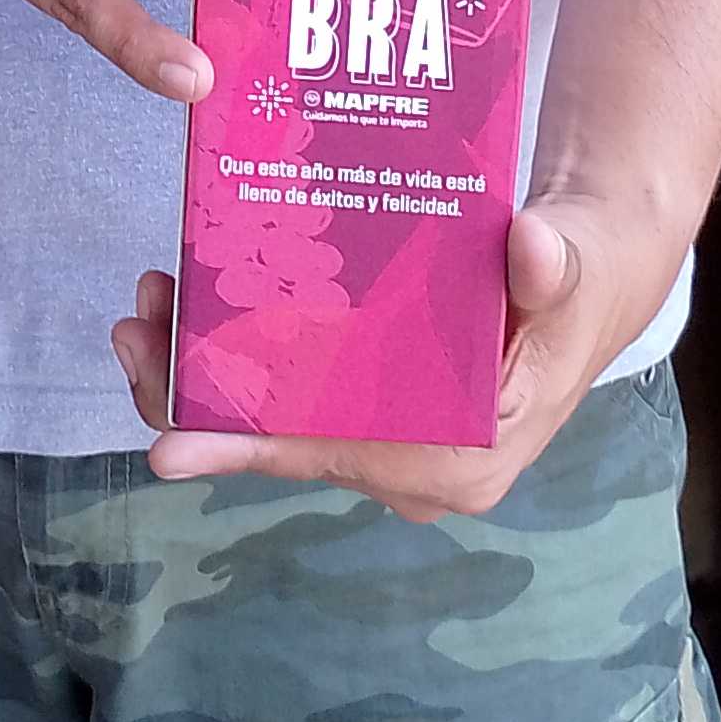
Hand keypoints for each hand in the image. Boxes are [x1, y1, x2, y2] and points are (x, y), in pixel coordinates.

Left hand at [111, 190, 665, 519]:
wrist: (582, 268)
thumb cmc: (577, 275)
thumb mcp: (572, 265)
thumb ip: (551, 266)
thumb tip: (532, 249)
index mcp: (460, 464)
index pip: (330, 458)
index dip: (246, 449)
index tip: (167, 448)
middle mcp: (413, 471)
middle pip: (281, 446)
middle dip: (198, 396)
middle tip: (138, 326)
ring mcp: (384, 444)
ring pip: (270, 423)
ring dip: (202, 371)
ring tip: (151, 301)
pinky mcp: (366, 411)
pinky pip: (284, 398)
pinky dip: (234, 359)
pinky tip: (191, 302)